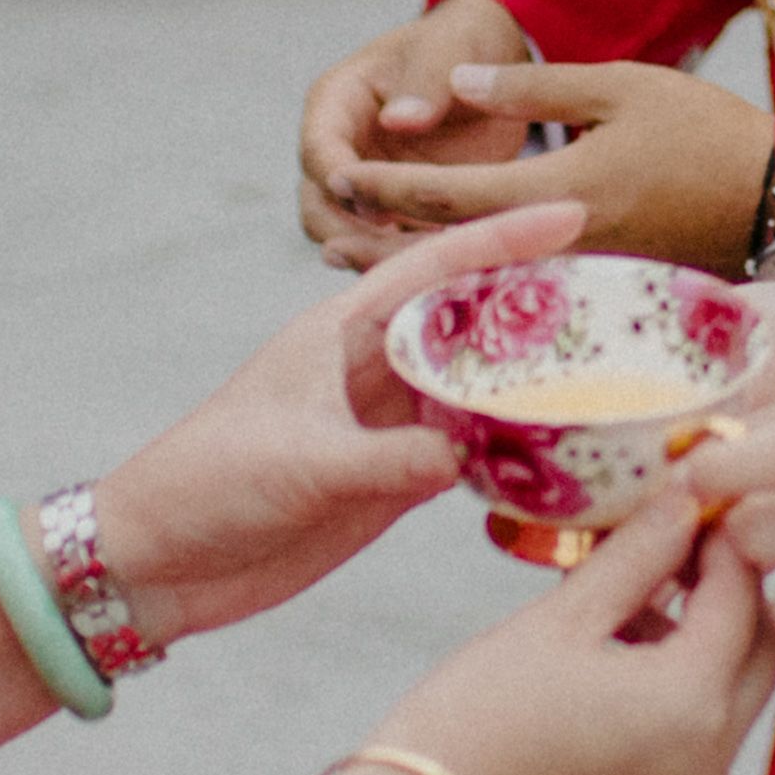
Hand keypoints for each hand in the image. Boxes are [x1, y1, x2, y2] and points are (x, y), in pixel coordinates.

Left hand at [88, 204, 587, 643]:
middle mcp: (369, 370)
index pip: (434, 268)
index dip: (504, 238)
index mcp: (340, 333)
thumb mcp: (302, 464)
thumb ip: (388, 459)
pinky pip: (466, 454)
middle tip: (618, 296)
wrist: (155, 562)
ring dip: (532, 381)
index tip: (572, 212)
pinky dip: (510, 452)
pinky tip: (559, 453)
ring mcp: (383, 425)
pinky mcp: (388, 481)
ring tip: (611, 372)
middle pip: (469, 320)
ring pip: (475, 388)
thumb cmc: (206, 484)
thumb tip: (468, 456)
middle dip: (538, 303)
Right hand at [300, 0, 536, 258]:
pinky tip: (445, 270)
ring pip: (348, 239)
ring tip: (420, 268)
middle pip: (318, 208)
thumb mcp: (448, 48)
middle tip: (389, 256)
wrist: (490, 64)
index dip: (338, 180)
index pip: (318, 151)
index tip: (371, 201)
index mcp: (336, 104)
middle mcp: (341, 151)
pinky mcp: (399, 214)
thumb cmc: (459, 44)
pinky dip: (411, 264)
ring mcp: (367, 188)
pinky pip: (392, 252)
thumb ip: (425, 81)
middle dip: (347, 235)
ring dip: (378, 258)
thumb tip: (399, 121)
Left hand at [325, 57, 773, 268]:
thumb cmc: (709, 134)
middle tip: (331, 232)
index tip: (341, 177)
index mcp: (559, 194)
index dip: (387, 188)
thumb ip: (535, 86)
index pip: (449, 198)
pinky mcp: (600, 299)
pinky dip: (476, 284)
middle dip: (387, 241)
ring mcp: (581, 284)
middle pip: (451, 254)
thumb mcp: (620, 87)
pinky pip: (522, 297)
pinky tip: (449, 277)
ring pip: (483, 282)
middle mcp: (561, 252)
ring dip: (423, 270)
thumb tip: (453, 85)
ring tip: (366, 260)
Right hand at [358, 490, 774, 774]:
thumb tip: (686, 500)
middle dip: (734, 592)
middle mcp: (712, 759)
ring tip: (635, 597)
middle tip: (682, 544)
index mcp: (693, 703)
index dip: (725, 540)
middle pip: (762, 652)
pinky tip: (621, 656)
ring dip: (706, 640)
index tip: (698, 501)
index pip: (743, 599)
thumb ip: (640, 553)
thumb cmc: (484, 711)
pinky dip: (682, 690)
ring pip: (734, 695)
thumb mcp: (565, 615)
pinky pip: (700, 737)